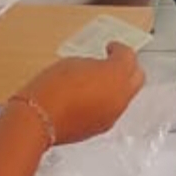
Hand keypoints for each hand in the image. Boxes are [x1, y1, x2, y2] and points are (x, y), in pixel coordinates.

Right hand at [22, 41, 144, 144]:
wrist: (38, 118)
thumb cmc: (51, 89)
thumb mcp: (74, 63)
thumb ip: (93, 64)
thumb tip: (96, 69)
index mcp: (116, 75)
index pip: (128, 56)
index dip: (119, 49)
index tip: (113, 48)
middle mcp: (120, 96)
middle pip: (136, 78)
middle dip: (127, 68)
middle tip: (114, 62)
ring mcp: (113, 114)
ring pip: (125, 96)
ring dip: (117, 87)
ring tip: (98, 80)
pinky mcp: (102, 127)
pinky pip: (112, 110)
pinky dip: (106, 102)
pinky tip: (90, 98)